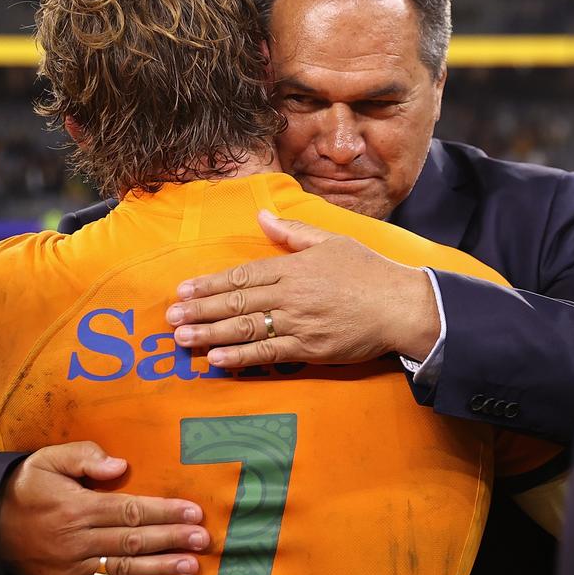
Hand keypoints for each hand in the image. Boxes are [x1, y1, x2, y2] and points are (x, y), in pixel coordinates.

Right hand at [0, 441, 209, 574]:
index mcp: (76, 506)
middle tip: (203, 540)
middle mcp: (77, 539)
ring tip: (191, 567)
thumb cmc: (24, 487)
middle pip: (133, 540)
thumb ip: (84, 456)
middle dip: (172, 539)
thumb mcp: (47, 460)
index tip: (193, 511)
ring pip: (124, 568)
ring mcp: (72, 567)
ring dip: (161, 568)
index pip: (129, 509)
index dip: (164, 511)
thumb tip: (120, 465)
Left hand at [166, 210, 440, 368]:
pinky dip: (240, 357)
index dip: (209, 284)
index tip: (183, 290)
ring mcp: (298, 323)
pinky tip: (216, 360)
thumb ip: (293, 232)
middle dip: (200, 310)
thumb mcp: (331, 242)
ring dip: (210, 334)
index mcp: (293, 267)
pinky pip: (267, 354)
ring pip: (245, 328)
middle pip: (236, 302)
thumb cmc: (369, 271)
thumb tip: (261, 214)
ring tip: (182, 338)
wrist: (402, 306)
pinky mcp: (309, 349)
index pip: (242, 275)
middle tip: (171, 318)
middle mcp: (290, 294)